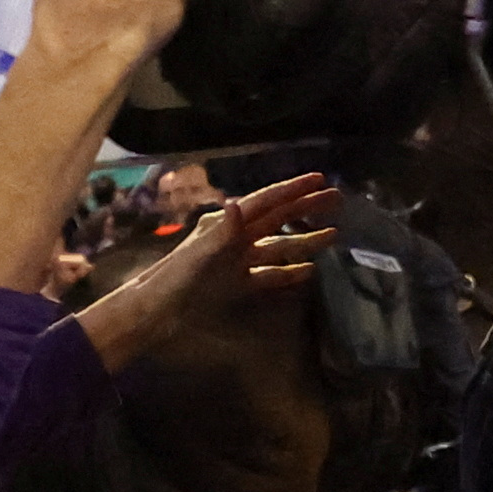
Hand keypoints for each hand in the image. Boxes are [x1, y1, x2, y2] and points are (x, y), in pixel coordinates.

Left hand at [81, 172, 334, 370]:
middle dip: (306, 208)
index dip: (292, 190)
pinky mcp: (237, 284)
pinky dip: (289, 272)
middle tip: (337, 199)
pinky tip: (309, 271)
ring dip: (304, 240)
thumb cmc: (173, 281)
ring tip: (334, 234)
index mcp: (224, 224)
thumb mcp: (197, 256)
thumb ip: (220, 233)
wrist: (155, 312)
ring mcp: (237, 261)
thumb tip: (237, 204)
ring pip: (278, 246)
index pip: (265, 203)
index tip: (320, 179)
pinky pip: (269, 274)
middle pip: (277, 219)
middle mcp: (234, 238)